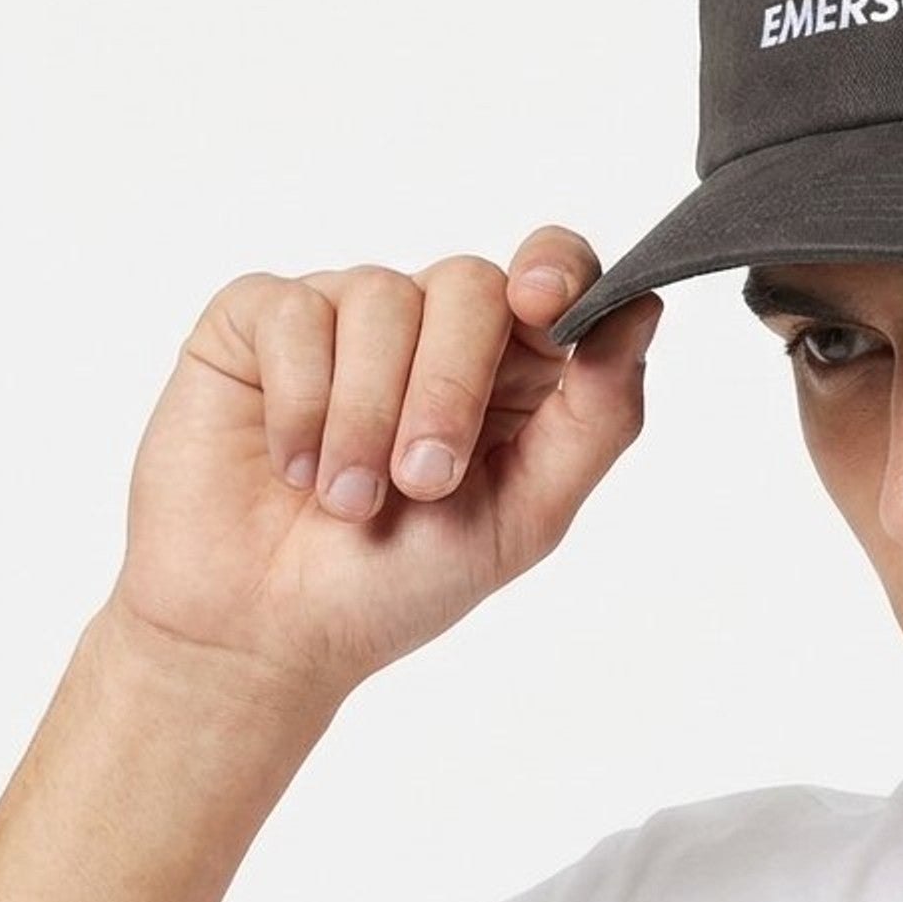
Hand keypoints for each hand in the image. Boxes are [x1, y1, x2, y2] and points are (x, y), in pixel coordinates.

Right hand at [104, 226, 661, 707]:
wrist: (269, 631)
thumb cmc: (399, 580)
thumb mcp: (527, 514)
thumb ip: (598, 416)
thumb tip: (643, 310)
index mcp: (512, 368)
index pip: (556, 272)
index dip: (557, 270)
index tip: (541, 303)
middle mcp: (433, 327)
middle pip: (471, 284)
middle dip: (451, 388)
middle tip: (424, 481)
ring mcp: (345, 314)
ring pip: (380, 297)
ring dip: (368, 414)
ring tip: (349, 500)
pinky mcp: (259, 320)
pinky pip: (294, 313)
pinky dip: (301, 402)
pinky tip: (292, 466)